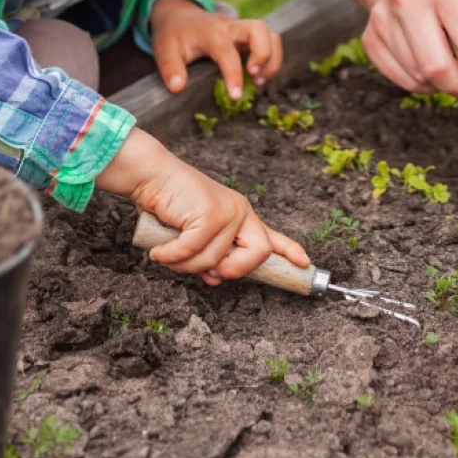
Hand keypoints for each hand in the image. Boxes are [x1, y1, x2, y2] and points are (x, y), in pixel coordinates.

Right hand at [96, 127, 308, 283]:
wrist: (152, 177)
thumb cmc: (172, 206)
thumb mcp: (196, 235)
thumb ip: (210, 256)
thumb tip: (216, 279)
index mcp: (240, 216)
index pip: (270, 236)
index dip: (289, 250)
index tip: (305, 262)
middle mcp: (239, 212)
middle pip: (257, 254)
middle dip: (232, 271)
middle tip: (207, 272)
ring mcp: (227, 212)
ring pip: (214, 261)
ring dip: (185, 265)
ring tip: (168, 252)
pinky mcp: (210, 214)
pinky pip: (192, 252)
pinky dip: (171, 256)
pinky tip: (160, 250)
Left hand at [150, 0, 282, 99]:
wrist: (179, 14)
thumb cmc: (173, 34)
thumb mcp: (164, 50)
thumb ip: (170, 68)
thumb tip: (178, 88)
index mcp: (210, 33)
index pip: (227, 51)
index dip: (234, 74)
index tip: (235, 96)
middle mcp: (231, 27)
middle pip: (260, 29)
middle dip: (264, 55)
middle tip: (254, 78)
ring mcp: (242, 30)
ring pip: (271, 34)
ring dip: (273, 58)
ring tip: (259, 81)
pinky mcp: (248, 35)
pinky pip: (270, 41)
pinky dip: (272, 58)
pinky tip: (258, 76)